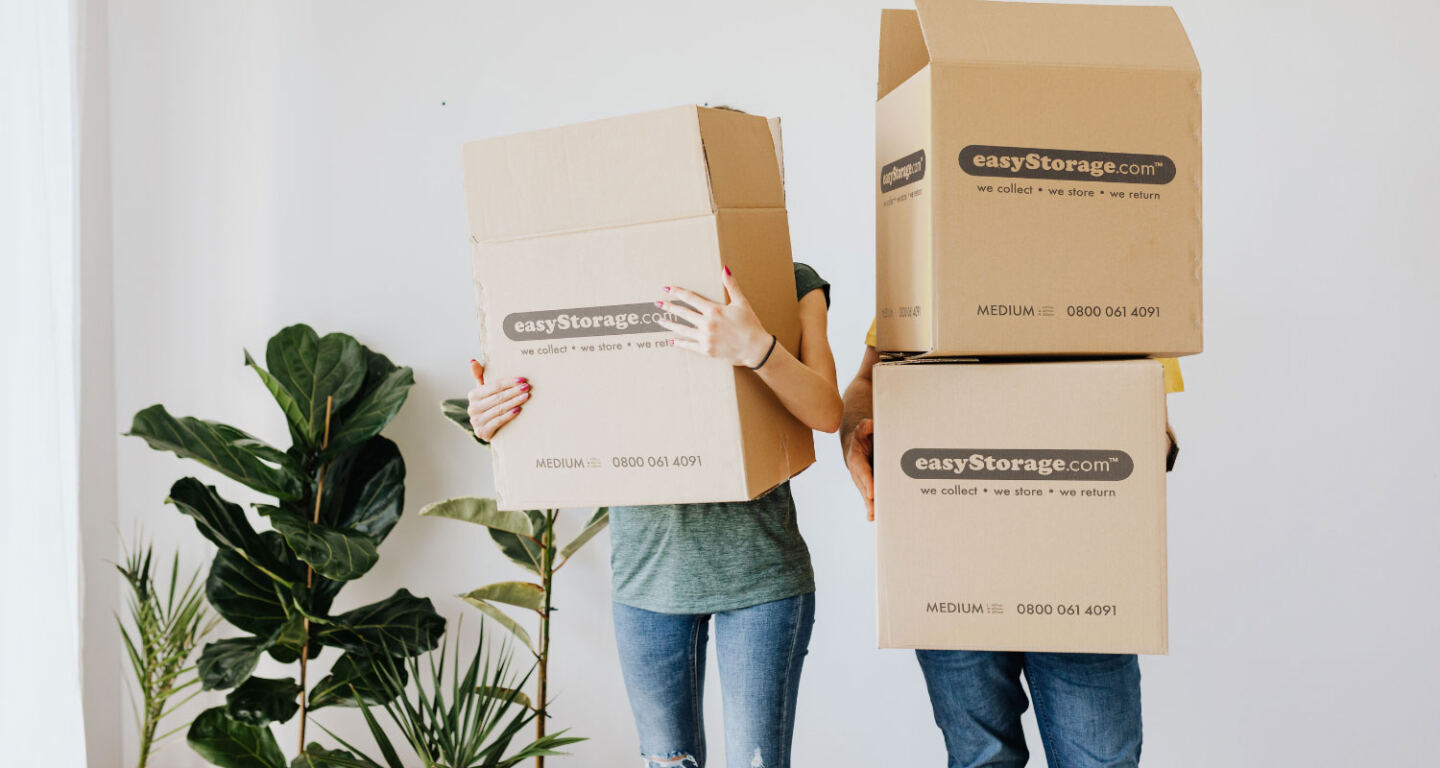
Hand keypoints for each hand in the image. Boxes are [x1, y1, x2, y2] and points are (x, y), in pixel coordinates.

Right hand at [466, 359, 529, 440]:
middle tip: (527, 387)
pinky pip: (498, 421)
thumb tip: (473, 361)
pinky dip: (509, 415)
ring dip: (514, 402)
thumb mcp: (483, 391)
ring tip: (526, 397)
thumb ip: (479, 376)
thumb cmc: (487, 405)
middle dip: (514, 391)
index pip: (493, 386)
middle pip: (498, 397)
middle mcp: (473, 408)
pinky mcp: (482, 432)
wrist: (485, 428)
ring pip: (499, 409)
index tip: (522, 379)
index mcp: (473, 395)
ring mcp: (476, 421)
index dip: (508, 382)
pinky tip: (518, 410)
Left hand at [656, 267, 773, 367]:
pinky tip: (671, 341)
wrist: (756, 348)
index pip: (691, 298)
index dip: (677, 292)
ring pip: (683, 329)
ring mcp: (706, 338)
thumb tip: (724, 269)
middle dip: (669, 307)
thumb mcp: (741, 303)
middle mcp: (707, 323)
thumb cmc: (750, 325)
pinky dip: (679, 343)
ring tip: (660, 321)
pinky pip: (689, 345)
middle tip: (657, 304)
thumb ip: (731, 286)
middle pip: (683, 313)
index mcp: (714, 310)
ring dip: (670, 324)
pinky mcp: (706, 350)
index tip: (667, 289)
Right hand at [844, 418, 874, 520]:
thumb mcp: (862, 428)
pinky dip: (871, 507)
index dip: (868, 483)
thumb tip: (870, 424)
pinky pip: (869, 496)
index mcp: (856, 459)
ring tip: (874, 517)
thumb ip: (866, 426)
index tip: (872, 493)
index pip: (863, 472)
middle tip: (875, 510)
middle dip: (869, 500)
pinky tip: (873, 517)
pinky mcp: (868, 484)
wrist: (855, 444)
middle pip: (864, 488)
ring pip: (866, 495)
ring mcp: (862, 480)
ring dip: (870, 506)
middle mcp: (858, 472)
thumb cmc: (862, 436)